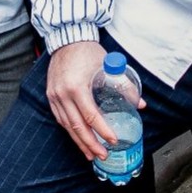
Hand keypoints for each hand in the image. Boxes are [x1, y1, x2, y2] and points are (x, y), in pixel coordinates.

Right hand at [46, 39, 140, 162]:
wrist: (67, 37)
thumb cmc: (87, 51)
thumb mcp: (109, 66)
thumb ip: (125, 86)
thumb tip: (140, 104)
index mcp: (77, 87)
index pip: (91, 116)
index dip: (103, 131)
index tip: (113, 141)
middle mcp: (63, 94)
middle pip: (77, 126)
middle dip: (91, 144)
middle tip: (102, 155)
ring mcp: (54, 96)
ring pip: (67, 126)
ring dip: (80, 142)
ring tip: (91, 154)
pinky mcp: (51, 96)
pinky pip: (60, 118)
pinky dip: (70, 130)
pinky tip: (78, 138)